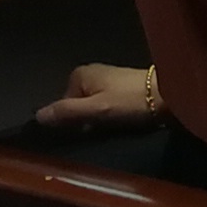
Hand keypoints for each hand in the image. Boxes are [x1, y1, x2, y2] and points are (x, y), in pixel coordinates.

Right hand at [35, 63, 161, 130]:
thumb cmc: (130, 102)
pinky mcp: (122, 88)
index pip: (63, 106)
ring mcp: (107, 79)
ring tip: (114, 127)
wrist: (169, 94)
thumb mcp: (96, 110)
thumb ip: (67, 112)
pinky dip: (111, 116)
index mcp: (79, 74)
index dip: (72, 123)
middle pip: (78, 106)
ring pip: (93, 108)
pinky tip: (123, 122)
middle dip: (87, 121)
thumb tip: (37, 116)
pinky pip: (106, 106)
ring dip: (100, 120)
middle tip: (103, 130)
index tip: (87, 133)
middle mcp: (91, 73)